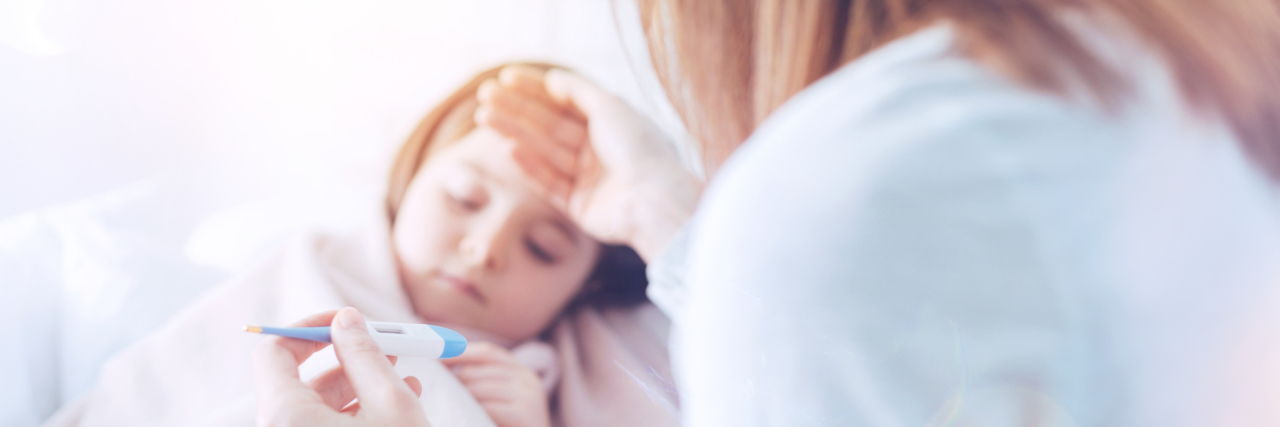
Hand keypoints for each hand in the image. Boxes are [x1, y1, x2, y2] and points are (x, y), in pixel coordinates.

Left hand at [253, 307, 430, 426]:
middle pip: (300, 378)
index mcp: (285, 416)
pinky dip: (357, 410)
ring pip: (317, 404)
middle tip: (383, 344)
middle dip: (346, 356)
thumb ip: (364, 355)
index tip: (346, 319)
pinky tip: (398, 401)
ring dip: (359, 382)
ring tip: (404, 375)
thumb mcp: (390, 403)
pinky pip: (325, 425)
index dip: (310, 327)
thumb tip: (346, 319)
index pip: (274, 351)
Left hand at [441, 342, 550, 426]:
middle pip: (476, 371)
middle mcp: (528, 379)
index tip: (435, 358)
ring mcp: (528, 396)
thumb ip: (481, 383)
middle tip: (439, 395)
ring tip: (455, 412)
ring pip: (476, 389)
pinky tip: (469, 421)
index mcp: (522, 372)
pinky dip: (472, 415)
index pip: (487, 352)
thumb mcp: (497, 401)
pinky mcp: (524, 414)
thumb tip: (444, 367)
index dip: (459, 353)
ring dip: (460, 402)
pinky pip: (486, 408)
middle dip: (454, 383)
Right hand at [475, 66, 701, 260]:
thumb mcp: (610, 106)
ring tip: (485, 118)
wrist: (653, 200)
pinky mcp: (579, 206)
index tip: (506, 76)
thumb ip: (578, 91)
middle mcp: (599, 150)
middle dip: (517, 110)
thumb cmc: (638, 148)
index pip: (565, 102)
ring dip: (515, 133)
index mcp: (611, 124)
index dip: (536, 88)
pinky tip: (509, 149)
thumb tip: (553, 78)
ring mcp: (589, 179)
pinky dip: (530, 166)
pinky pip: (549, 183)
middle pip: (550, 126)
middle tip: (485, 97)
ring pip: (545, 152)